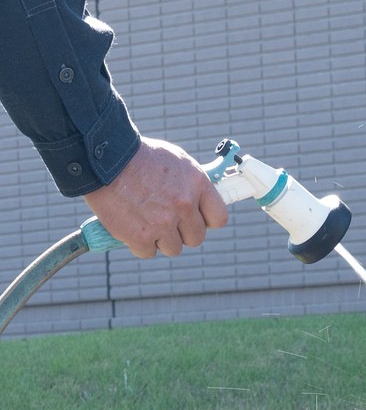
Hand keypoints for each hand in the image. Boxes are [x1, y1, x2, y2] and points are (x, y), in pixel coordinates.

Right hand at [83, 137, 228, 258]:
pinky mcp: (141, 237)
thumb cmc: (140, 157)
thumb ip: (194, 186)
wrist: (102, 157)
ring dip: (160, 239)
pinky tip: (131, 224)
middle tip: (165, 218)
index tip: (196, 218)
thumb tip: (205, 205)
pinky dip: (139, 243)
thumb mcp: (177, 161)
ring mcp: (163, 223)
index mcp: (197, 184)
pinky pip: (148, 252)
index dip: (206, 220)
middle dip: (181, 231)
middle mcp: (184, 205)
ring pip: (173, 248)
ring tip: (146, 218)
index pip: (218, 219)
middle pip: (195, 238)